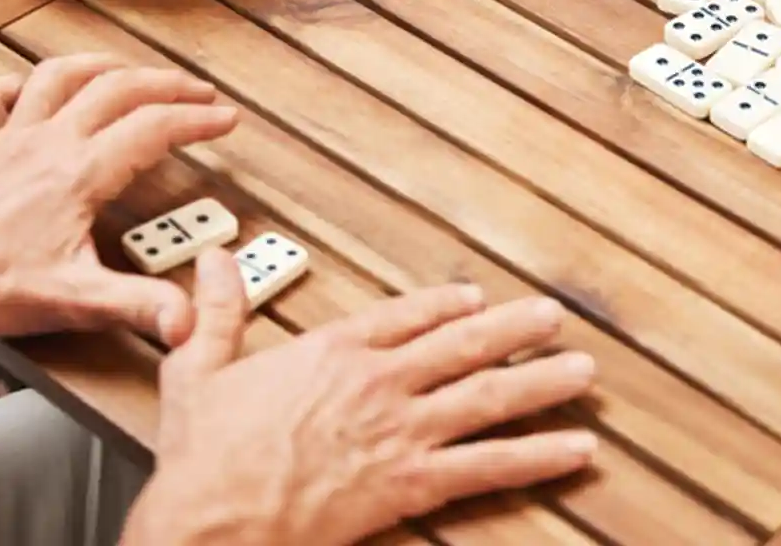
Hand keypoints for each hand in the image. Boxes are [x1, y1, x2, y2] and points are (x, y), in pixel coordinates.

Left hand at [0, 55, 239, 352]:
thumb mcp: (74, 301)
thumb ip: (136, 305)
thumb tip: (189, 320)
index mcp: (80, 172)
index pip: (154, 128)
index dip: (197, 119)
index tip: (227, 118)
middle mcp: (49, 142)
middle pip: (117, 89)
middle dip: (166, 84)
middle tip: (198, 91)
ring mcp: (10, 139)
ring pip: (59, 77)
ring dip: (101, 66)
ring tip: (131, 70)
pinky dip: (14, 85)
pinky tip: (29, 89)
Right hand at [126, 264, 597, 545]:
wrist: (209, 522)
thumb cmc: (203, 459)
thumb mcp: (198, 369)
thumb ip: (215, 311)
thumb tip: (212, 261)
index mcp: (332, 351)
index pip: (405, 315)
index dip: (446, 304)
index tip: (475, 297)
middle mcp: (377, 383)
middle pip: (464, 345)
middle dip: (516, 329)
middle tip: (554, 318)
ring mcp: (400, 432)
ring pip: (488, 397)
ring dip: (541, 382)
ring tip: (582, 371)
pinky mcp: (410, 484)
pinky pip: (488, 466)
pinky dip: (537, 456)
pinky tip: (575, 449)